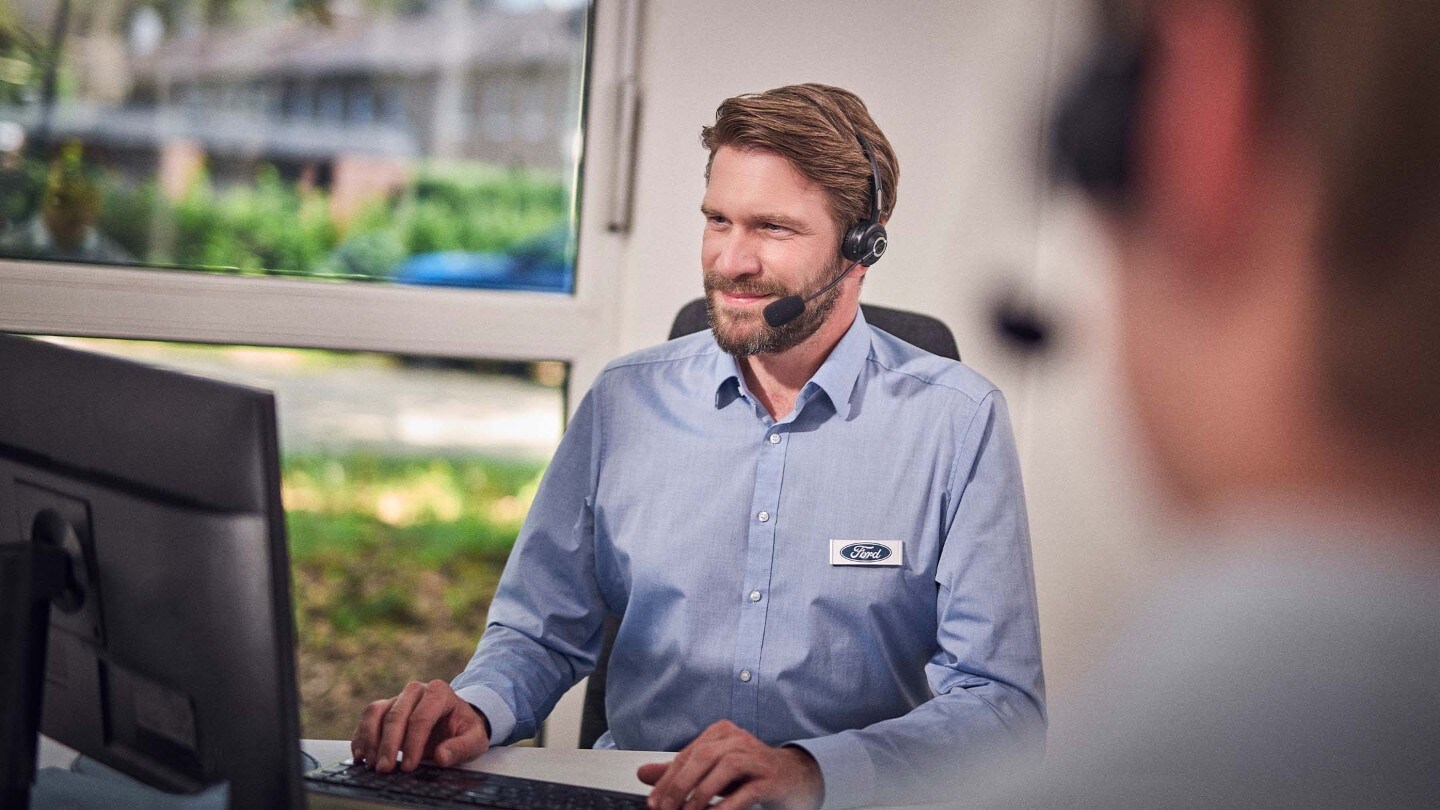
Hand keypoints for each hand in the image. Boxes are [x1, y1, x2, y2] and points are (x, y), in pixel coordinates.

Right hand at [351, 679, 490, 773]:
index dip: (413, 743)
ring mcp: (398, 697)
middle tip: (385, 769)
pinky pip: (368, 717)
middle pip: (396, 715)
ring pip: (376, 712)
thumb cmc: (463, 729)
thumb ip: (461, 747)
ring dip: (371, 739)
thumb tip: (442, 756)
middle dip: (389, 744)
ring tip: (372, 764)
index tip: (409, 766)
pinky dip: (362, 736)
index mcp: (440, 692)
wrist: (455, 721)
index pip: (422, 717)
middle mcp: (417, 690)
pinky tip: (362, 755)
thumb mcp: (474, 740)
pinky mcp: (385, 707)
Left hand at [637, 720, 822, 809]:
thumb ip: (679, 771)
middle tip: (665, 809)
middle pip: (703, 757)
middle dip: (679, 786)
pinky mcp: (771, 778)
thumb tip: (643, 774)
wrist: (794, 778)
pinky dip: (725, 806)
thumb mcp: (711, 771)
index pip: (688, 754)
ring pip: (723, 770)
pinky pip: (745, 791)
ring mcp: (757, 758)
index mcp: (722, 732)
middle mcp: (739, 739)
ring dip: (700, 795)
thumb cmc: (748, 773)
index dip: (667, 778)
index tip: (653, 801)